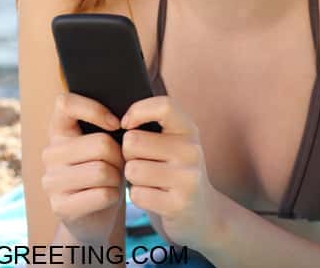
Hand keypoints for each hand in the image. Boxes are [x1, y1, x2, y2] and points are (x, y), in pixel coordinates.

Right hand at [41, 92, 124, 243]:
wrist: (93, 216)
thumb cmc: (104, 171)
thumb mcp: (103, 146)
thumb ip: (106, 128)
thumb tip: (126, 119)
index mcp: (57, 131)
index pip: (65, 103)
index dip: (95, 110)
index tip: (115, 124)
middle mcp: (49, 153)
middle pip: (101, 144)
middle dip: (120, 157)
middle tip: (118, 165)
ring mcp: (51, 180)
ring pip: (103, 171)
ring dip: (117, 178)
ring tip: (112, 181)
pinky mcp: (60, 206)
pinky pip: (102, 194)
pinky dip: (114, 196)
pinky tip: (107, 198)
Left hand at [120, 96, 220, 246]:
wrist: (201, 213)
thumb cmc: (173, 170)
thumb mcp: (173, 142)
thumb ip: (153, 124)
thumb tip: (118, 121)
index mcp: (189, 130)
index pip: (163, 106)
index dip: (137, 111)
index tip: (126, 124)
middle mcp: (192, 151)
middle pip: (133, 142)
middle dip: (128, 154)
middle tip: (141, 162)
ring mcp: (188, 179)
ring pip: (132, 170)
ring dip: (132, 178)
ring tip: (148, 181)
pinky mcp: (179, 204)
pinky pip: (137, 194)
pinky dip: (138, 197)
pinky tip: (153, 198)